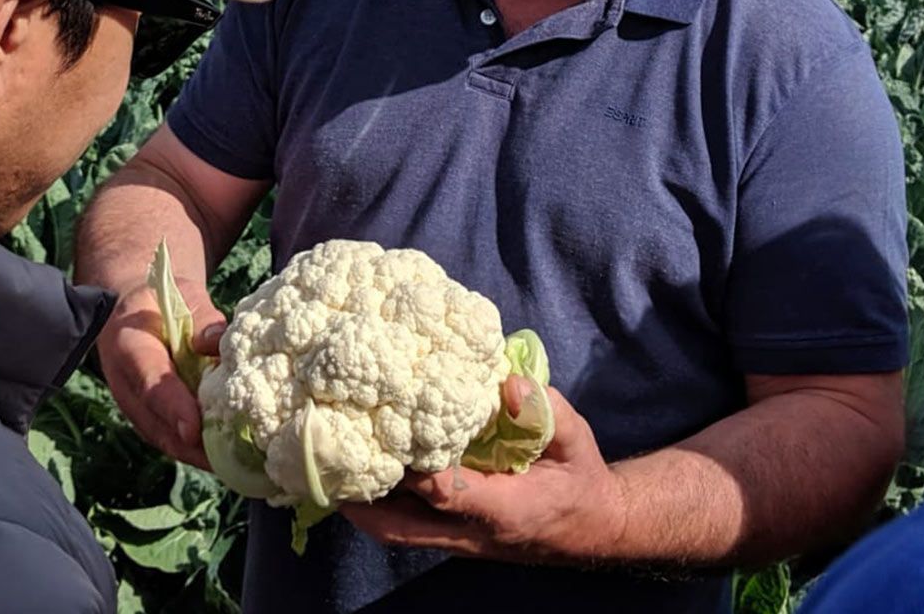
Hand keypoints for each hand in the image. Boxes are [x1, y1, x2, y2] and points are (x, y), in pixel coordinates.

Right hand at [97, 282, 225, 468]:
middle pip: (158, 426)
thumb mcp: (181, 294)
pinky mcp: (151, 418)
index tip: (193, 430)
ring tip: (240, 466)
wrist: (134, 309)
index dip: (172, 408)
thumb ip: (202, 318)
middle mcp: (126, 385)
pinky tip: (233, 458)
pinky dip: (201, 452)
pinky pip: (174, 440)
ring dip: (201, 456)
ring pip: (167, 440)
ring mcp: (137, 408)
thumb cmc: (162, 299)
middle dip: (194, 448)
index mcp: (128, 347)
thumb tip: (216, 344)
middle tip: (233, 461)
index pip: (150, 382)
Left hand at [340, 381, 625, 564]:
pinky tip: (362, 477)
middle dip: (361, 498)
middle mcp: (474, 533)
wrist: (593, 528)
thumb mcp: (576, 440)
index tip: (383, 435)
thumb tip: (507, 382)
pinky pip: (406, 530)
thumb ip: (546, 412)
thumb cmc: (580, 479)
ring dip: (362, 506)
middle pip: (402, 526)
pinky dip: (380, 508)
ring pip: (397, 533)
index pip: (449, 494)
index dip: (415, 469)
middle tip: (330, 459)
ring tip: (331, 467)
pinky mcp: (453, 540)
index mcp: (506, 508)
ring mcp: (460, 542)